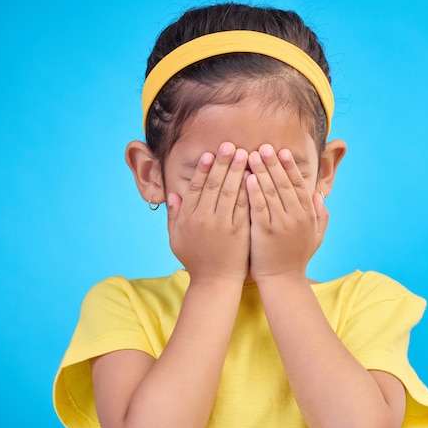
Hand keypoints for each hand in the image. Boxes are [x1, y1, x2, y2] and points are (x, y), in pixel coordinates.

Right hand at [167, 142, 249, 282]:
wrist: (215, 282)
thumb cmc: (195, 260)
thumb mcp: (176, 239)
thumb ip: (174, 216)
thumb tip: (172, 195)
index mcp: (187, 218)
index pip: (196, 187)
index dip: (203, 169)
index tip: (210, 154)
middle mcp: (203, 219)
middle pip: (213, 184)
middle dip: (223, 163)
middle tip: (230, 145)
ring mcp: (222, 225)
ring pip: (230, 192)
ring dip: (237, 171)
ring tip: (245, 154)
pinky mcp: (239, 231)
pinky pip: (243, 206)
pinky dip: (248, 190)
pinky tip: (254, 177)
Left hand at [246, 144, 327, 280]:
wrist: (283, 281)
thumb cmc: (297, 258)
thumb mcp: (316, 236)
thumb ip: (320, 215)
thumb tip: (318, 195)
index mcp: (308, 215)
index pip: (299, 185)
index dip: (290, 167)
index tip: (282, 152)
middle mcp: (296, 217)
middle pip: (284, 184)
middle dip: (274, 163)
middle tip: (264, 146)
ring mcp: (281, 224)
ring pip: (271, 191)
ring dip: (262, 171)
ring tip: (252, 155)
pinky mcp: (264, 232)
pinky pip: (259, 207)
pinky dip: (254, 191)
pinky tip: (247, 177)